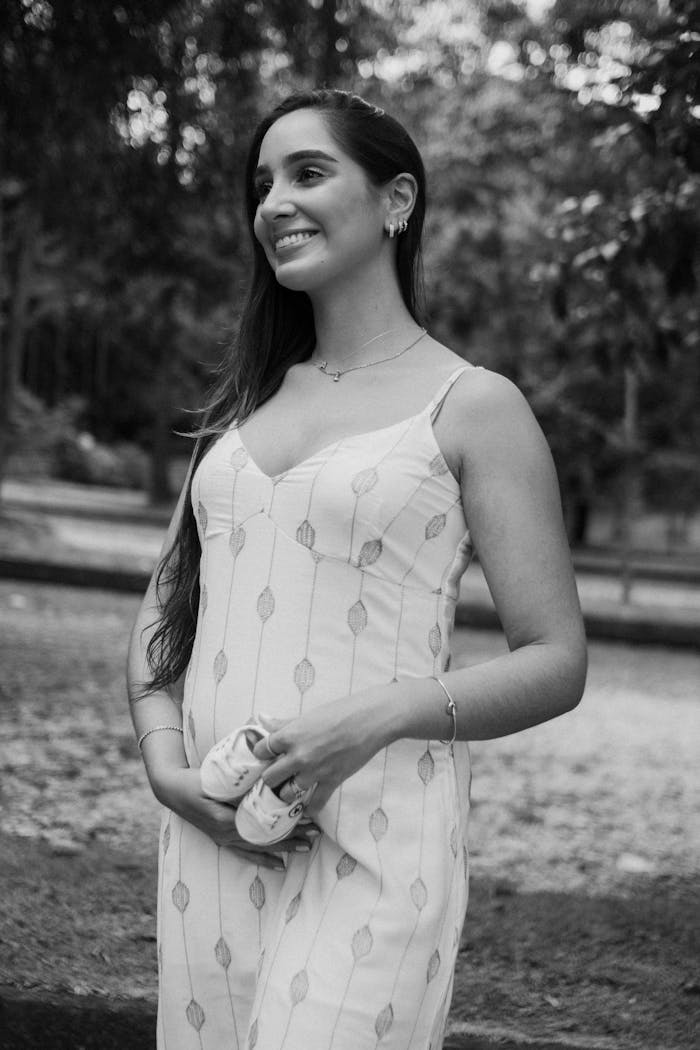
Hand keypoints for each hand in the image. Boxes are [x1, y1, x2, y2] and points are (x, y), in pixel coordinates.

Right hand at [151, 765, 319, 869]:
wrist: (170, 789)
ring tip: (307, 846)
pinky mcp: (222, 839)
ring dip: (284, 847)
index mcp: (226, 818)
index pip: (263, 824)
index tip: (306, 817)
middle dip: (292, 837)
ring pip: (259, 847)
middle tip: (316, 834)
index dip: (286, 823)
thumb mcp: (215, 775)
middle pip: (265, 839)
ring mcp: (224, 839)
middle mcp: (226, 833)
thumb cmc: (195, 779)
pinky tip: (281, 865)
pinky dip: (264, 859)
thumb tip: (269, 768)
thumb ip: (239, 775)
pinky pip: (245, 853)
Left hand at [254, 692, 394, 810]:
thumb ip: (284, 722)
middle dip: (271, 776)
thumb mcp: (308, 714)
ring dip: (288, 792)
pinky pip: (315, 804)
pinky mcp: (331, 781)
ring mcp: (314, 771)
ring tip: (292, 788)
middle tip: (278, 774)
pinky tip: (308, 808)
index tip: (267, 754)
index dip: (262, 753)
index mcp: (290, 735)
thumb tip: (262, 719)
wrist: (371, 720)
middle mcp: (298, 756)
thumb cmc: (341, 711)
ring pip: (287, 793)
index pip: (261, 750)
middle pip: (270, 777)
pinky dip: (310, 808)